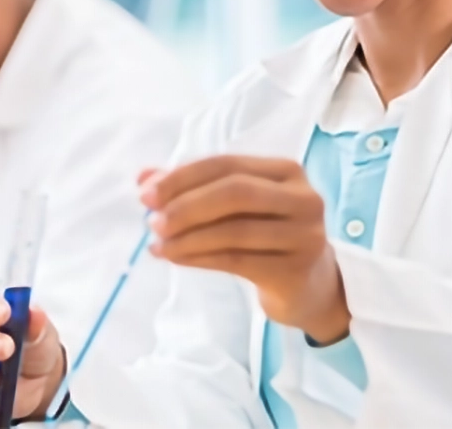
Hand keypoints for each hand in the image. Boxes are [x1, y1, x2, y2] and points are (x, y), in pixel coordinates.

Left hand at [142, 157, 349, 342]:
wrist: (308, 286)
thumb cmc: (267, 236)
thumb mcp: (236, 208)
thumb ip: (194, 188)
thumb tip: (144, 177)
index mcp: (288, 171)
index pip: (228, 164)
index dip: (184, 177)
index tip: (146, 193)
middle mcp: (303, 198)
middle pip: (236, 192)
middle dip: (187, 205)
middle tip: (152, 221)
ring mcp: (305, 235)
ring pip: (235, 231)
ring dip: (188, 237)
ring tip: (158, 245)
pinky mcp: (296, 270)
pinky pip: (238, 261)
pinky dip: (200, 258)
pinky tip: (176, 258)